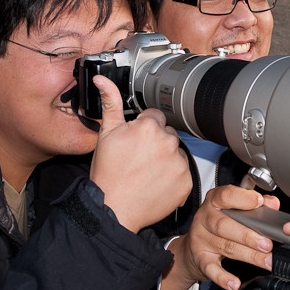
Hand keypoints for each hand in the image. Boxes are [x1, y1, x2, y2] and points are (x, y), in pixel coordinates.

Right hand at [88, 75, 190, 233]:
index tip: (135, 142)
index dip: (143, 129)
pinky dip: (173, 177)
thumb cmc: (108, 174)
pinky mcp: (186, 181)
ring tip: (146, 171)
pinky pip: (183, 172)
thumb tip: (102, 80)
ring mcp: (179, 163)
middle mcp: (168, 142)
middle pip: (167, 134)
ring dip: (166, 159)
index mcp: (150, 127)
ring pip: (176, 152)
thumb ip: (109, 103)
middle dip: (155, 143)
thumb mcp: (105, 134)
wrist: (113, 209)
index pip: (154, 117)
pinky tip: (156, 182)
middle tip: (138, 158)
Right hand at [159, 180, 279, 289]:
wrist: (191, 247)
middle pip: (225, 225)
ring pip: (226, 246)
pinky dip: (224, 277)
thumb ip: (253, 204)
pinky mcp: (201, 259)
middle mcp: (205, 218)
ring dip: (249, 255)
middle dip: (249, 235)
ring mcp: (201, 239)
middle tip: (267, 244)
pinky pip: (212, 269)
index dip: (243, 199)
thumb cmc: (217, 223)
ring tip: (266, 261)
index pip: (226, 196)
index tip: (260, 202)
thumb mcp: (232, 209)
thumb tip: (272, 203)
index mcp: (214, 201)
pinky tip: (235, 283)